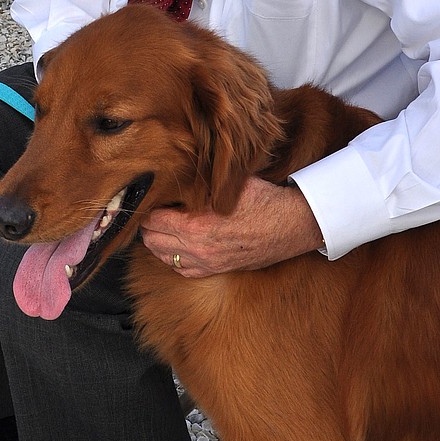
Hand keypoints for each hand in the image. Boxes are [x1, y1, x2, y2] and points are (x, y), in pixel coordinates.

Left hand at [140, 177, 323, 278]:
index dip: (149, 207)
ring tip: (163, 226)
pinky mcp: (215, 270)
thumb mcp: (228, 183)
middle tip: (155, 210)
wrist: (290, 225)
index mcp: (195, 225)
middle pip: (151, 239)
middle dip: (149, 224)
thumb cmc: (261, 200)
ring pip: (163, 256)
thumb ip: (200, 182)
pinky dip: (173, 257)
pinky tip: (177, 245)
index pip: (152, 220)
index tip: (154, 198)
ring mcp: (206, 262)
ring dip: (158, 241)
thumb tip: (177, 170)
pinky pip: (181, 270)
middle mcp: (196, 248)